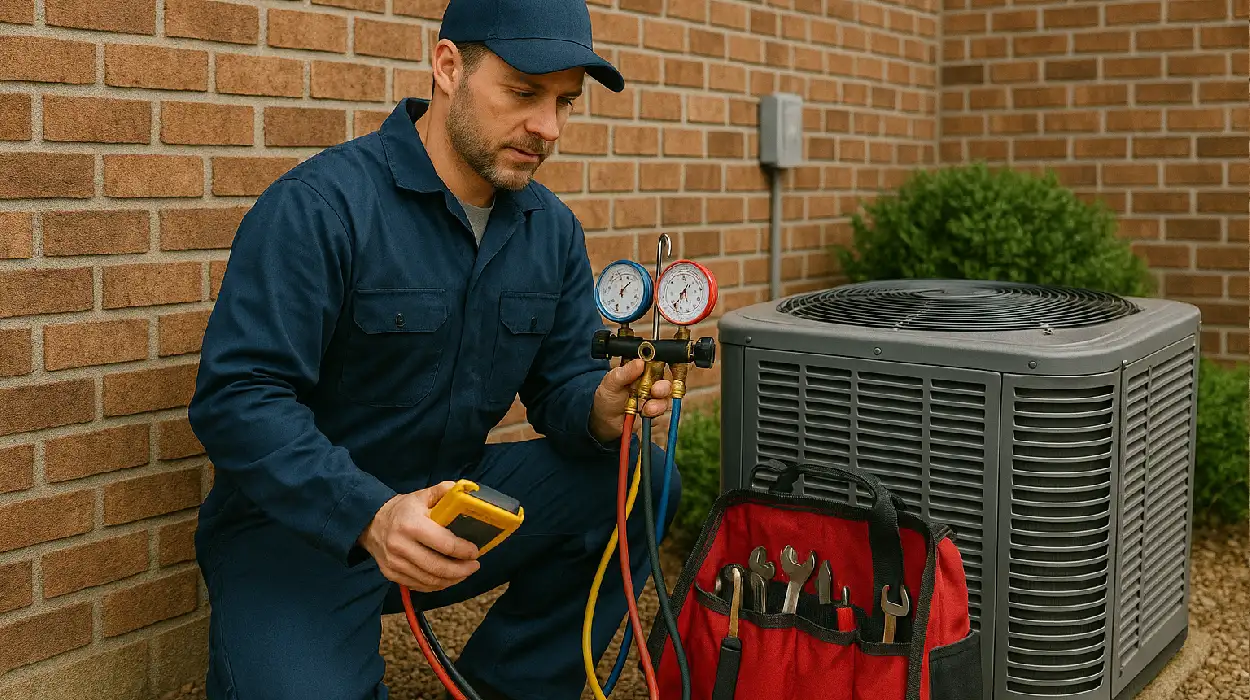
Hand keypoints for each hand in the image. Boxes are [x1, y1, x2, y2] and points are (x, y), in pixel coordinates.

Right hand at [358, 481, 480, 591]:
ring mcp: (395, 563)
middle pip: (438, 567)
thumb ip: (445, 491)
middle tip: (475, 566)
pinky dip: (437, 585)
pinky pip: (419, 585)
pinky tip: (448, 578)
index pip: (444, 544)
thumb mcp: (422, 495)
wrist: (371, 523)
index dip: (463, 550)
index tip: (475, 551)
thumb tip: (468, 490)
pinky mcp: (391, 574)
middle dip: (462, 570)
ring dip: (452, 580)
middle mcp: (401, 546)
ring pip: (430, 580)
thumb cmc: (403, 509)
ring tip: (465, 573)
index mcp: (411, 525)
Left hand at [589, 359, 671, 442]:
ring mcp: (654, 399)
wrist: (605, 421)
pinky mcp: (655, 414)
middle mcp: (651, 384)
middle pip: (666, 382)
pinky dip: (656, 416)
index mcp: (641, 371)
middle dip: (663, 387)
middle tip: (655, 391)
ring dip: (658, 405)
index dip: (662, 367)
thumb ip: (625, 372)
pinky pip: (663, 415)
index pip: (658, 365)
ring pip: (666, 400)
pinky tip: (644, 415)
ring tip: (646, 409)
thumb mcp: (612, 382)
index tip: (658, 370)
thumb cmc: (608, 397)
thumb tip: (639, 362)